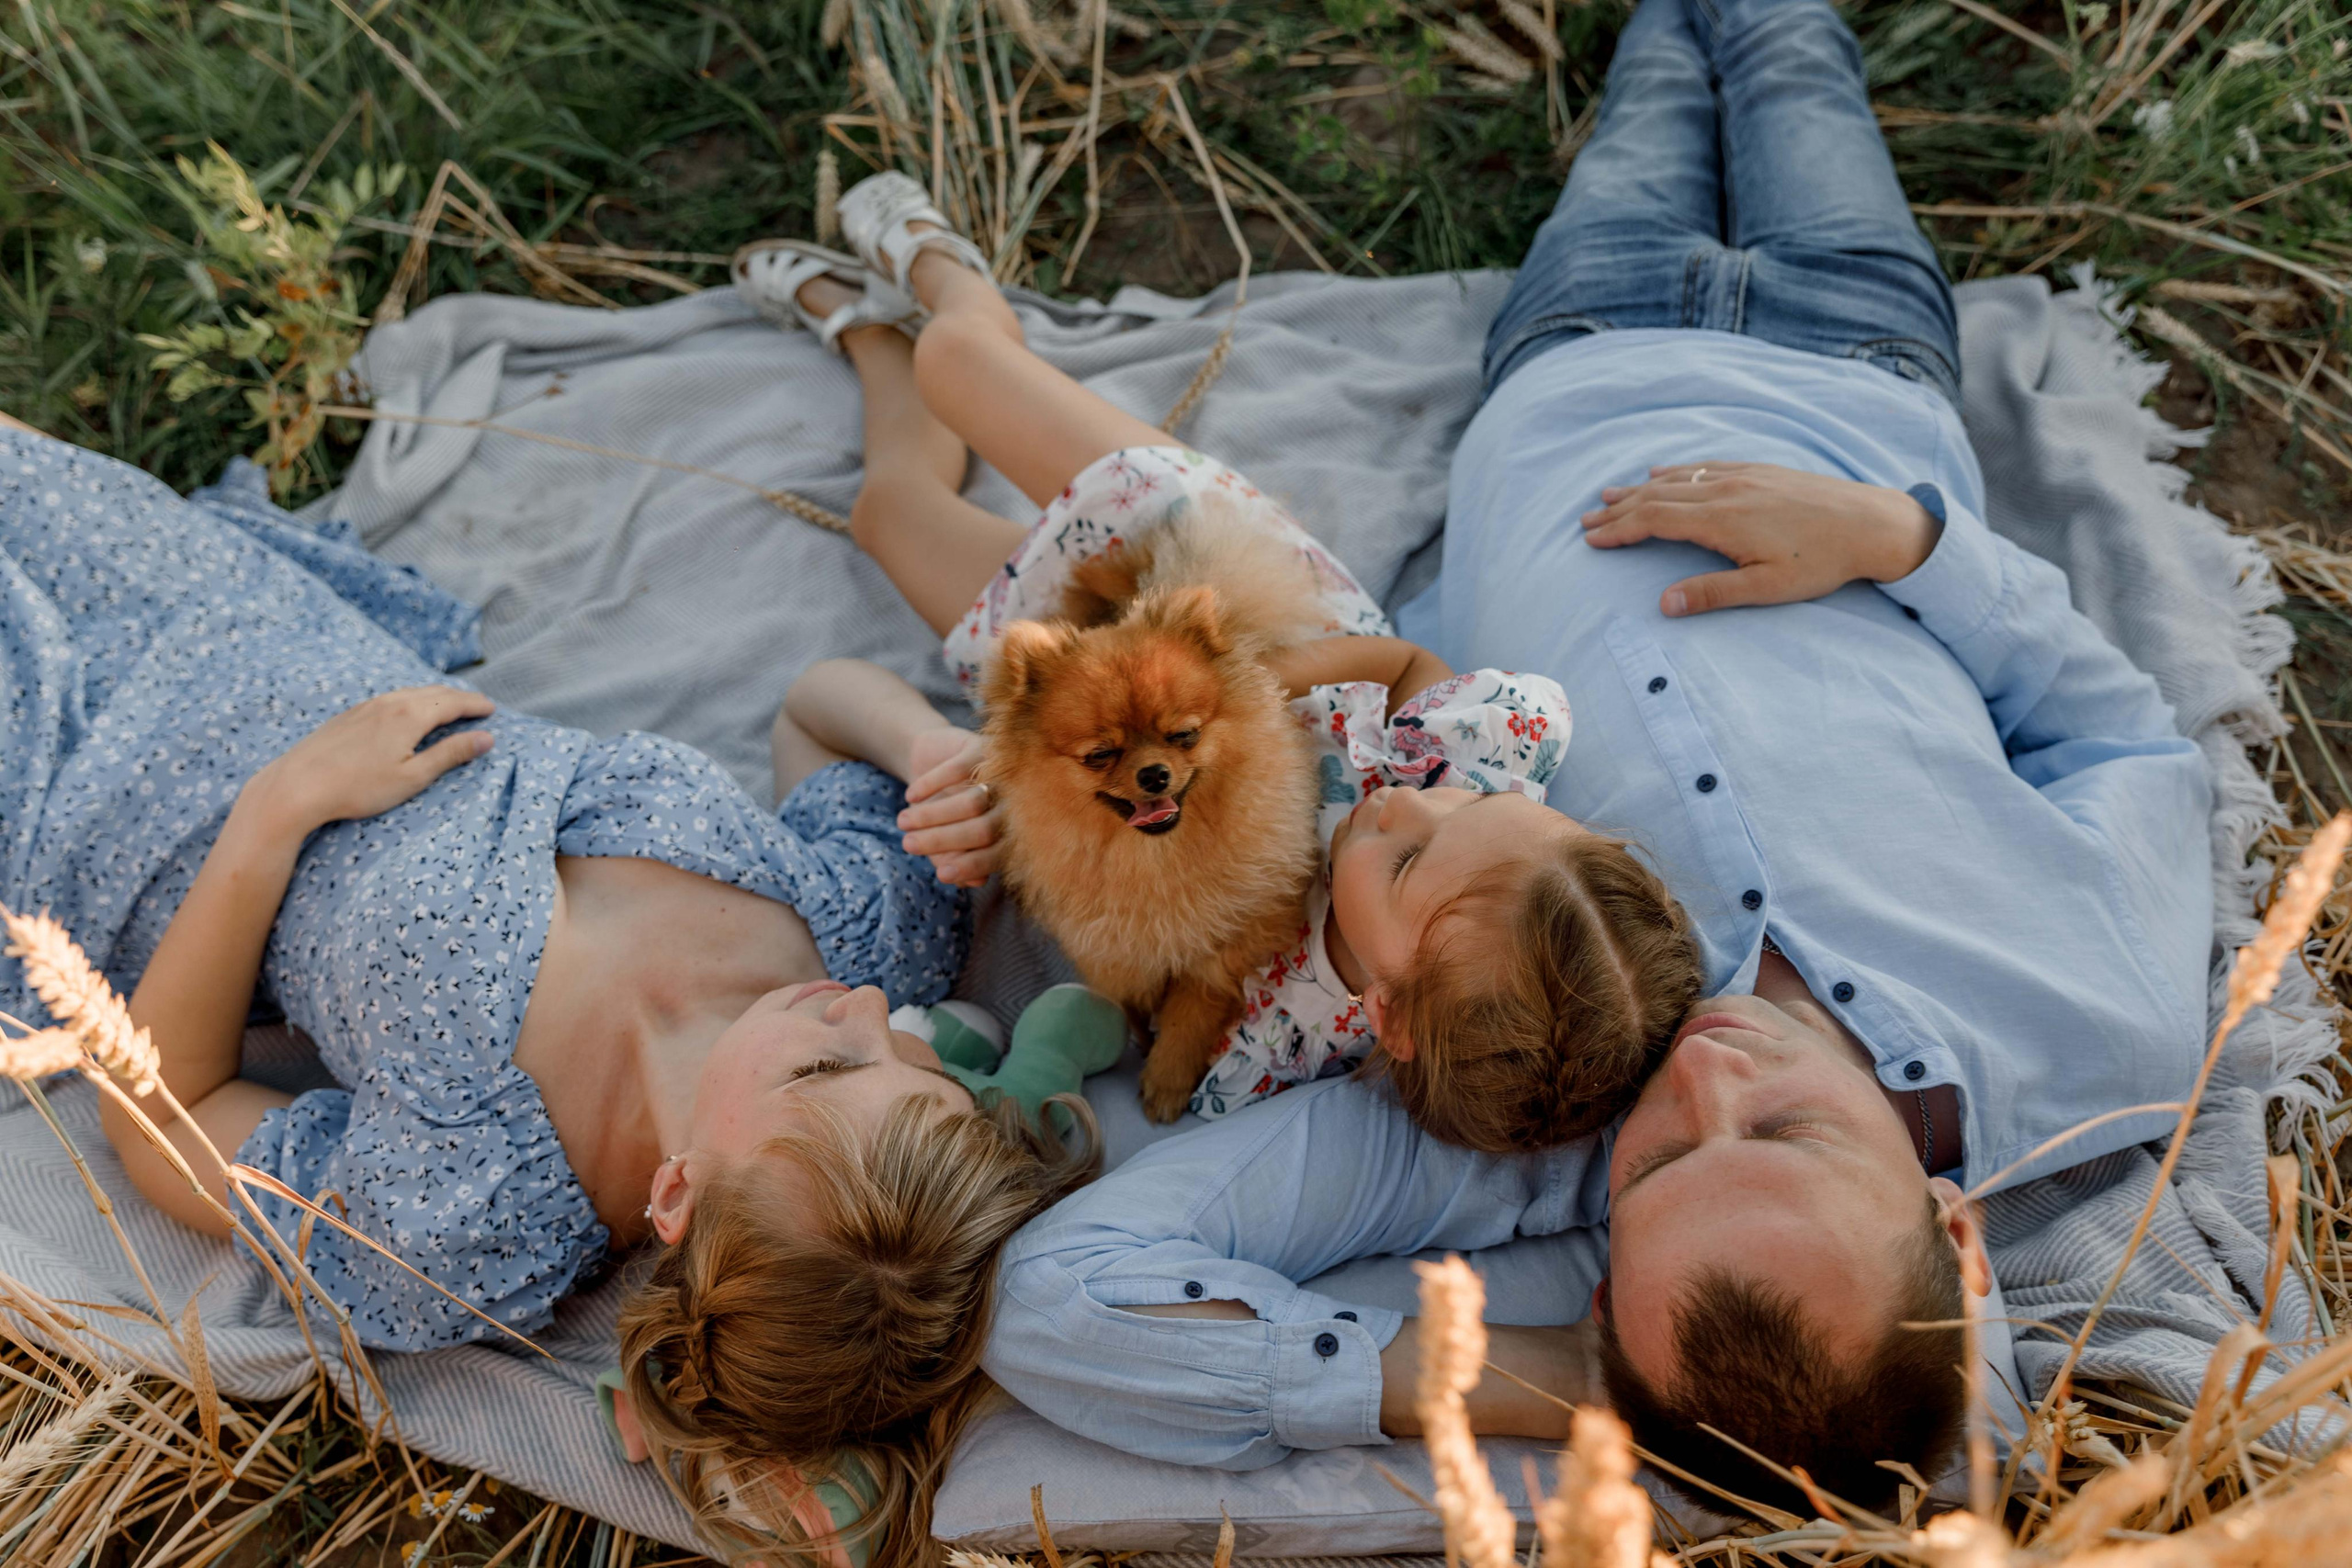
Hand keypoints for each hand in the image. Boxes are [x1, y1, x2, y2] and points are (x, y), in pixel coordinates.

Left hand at [244, 686, 496, 831]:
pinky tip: (407, 712)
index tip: (492, 709)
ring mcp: (366, 706)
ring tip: (448, 706)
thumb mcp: (413, 777)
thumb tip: (485, 738)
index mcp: (410, 715)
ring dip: (434, 697)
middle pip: (432, 693)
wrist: (297, 785)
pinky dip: (410, 700)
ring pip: (409, 693)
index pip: (453, 702)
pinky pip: (390, 698)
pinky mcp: (349, 716)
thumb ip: (450, 754)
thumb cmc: (358, 787)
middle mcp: (389, 703)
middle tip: (477, 706)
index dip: (475, 705)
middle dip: (458, 698)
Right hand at [897, 727, 999, 887]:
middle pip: (985, 830)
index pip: (998, 854)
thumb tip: (973, 883)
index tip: (942, 876)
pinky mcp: (981, 748)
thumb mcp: (944, 836)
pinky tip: (911, 796)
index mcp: (1011, 829)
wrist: (931, 759)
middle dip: (943, 841)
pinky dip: (931, 785)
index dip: (972, 866)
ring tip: (903, 822)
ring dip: (933, 815)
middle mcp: (1013, 802)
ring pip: (972, 802)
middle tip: (908, 845)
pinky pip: (958, 770)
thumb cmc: (941, 807)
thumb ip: (956, 860)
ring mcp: (1001, 773)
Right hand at [1580, 462, 1941, 615]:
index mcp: (1722, 520)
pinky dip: (1675, 470)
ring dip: (1639, 487)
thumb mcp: (1768, 588)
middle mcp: (1726, 490)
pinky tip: (1662, 470)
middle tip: (1586, 520)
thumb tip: (1664, 603)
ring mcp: (1742, 475)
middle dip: (1619, 509)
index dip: (1620, 530)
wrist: (1873, 523)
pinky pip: (1704, 465)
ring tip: (1609, 494)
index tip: (1592, 540)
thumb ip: (1713, 594)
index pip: (1655, 520)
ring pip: (1677, 478)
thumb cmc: (1823, 562)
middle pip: (1657, 496)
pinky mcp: (1759, 470)